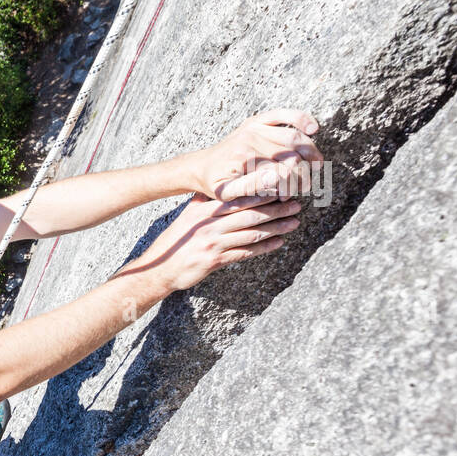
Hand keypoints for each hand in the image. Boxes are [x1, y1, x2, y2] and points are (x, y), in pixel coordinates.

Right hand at [126, 193, 302, 291]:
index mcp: (203, 209)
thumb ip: (202, 201)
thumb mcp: (186, 216)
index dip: (261, 193)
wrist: (160, 268)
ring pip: (251, 232)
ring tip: (294, 222)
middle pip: (249, 214)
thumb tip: (218, 187)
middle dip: (276, 209)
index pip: (238, 198)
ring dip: (276, 227)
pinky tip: (278, 243)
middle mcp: (209, 224)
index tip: (280, 188)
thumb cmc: (175, 241)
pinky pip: (245, 252)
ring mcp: (213, 242)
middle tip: (296, 204)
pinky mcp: (215, 260)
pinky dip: (264, 247)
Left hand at [187, 109, 324, 201]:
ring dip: (311, 153)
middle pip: (292, 156)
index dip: (293, 185)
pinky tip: (313, 129)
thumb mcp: (227, 193)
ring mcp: (253, 128)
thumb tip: (276, 178)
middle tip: (305, 186)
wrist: (200, 166)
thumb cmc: (215, 184)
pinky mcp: (255, 121)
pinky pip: (283, 114)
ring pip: (294, 138)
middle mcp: (250, 140)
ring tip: (316, 167)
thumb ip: (251, 187)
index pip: (284, 172)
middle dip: (304, 173)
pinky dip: (301, 118)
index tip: (290, 196)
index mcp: (244, 159)